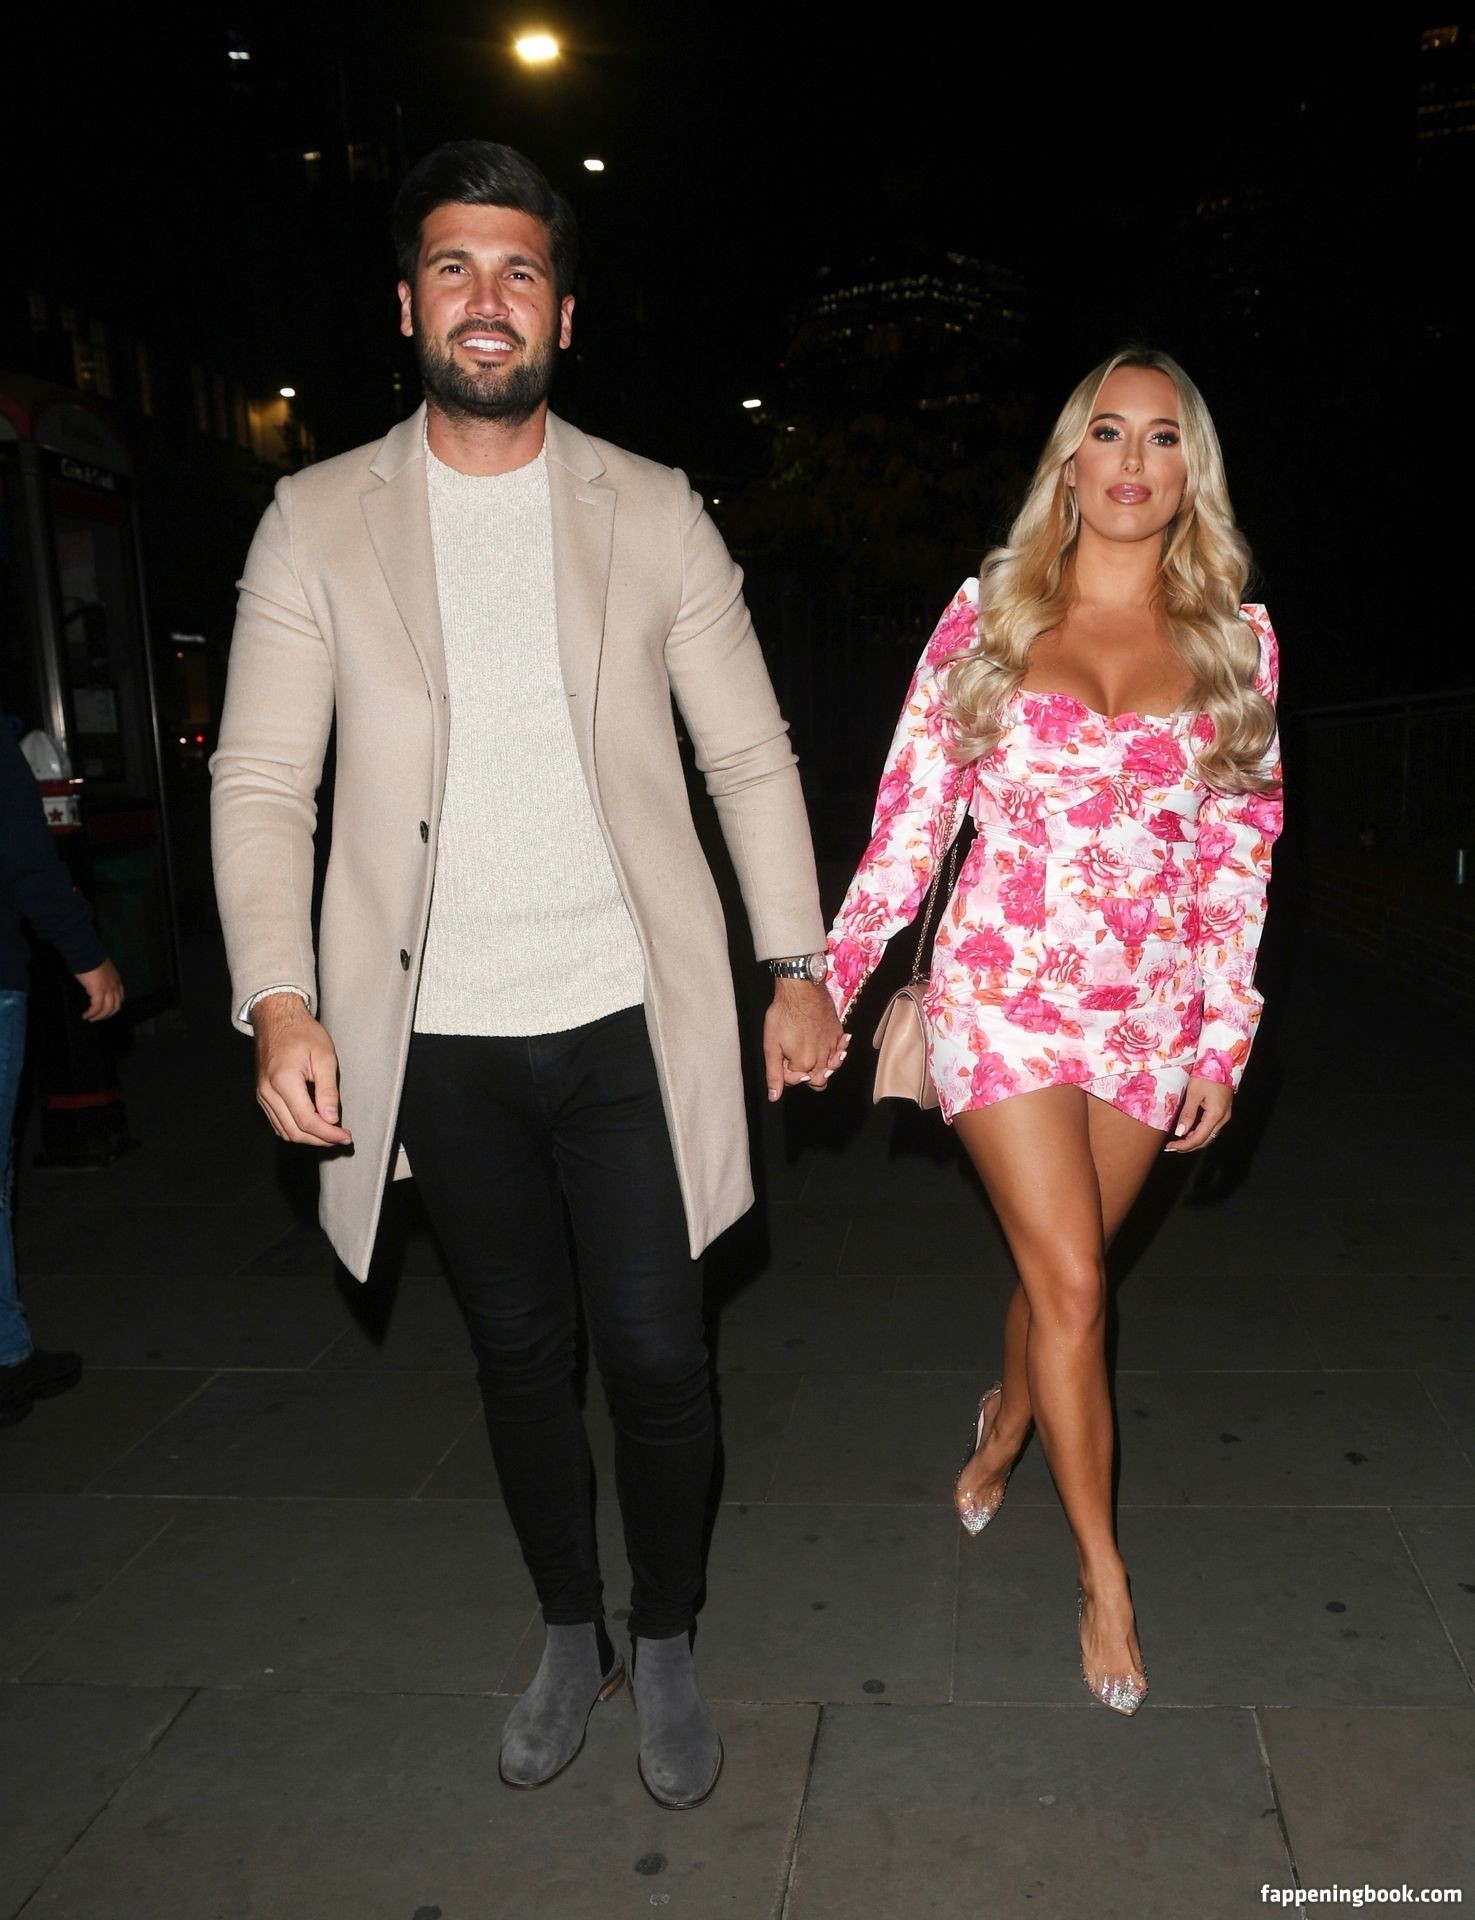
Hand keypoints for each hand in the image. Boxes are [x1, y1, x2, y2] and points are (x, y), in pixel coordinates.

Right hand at [74, 958, 123, 1020]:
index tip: (105, 1011)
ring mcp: (108, 989)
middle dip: (106, 1014)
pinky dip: (91, 1013)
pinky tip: (86, 1015)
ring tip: (90, 1018)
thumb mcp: (101, 970)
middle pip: (115, 1006)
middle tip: (97, 1018)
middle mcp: (115, 986)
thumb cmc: (91, 960)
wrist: (86, 954)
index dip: (113, 1006)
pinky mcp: (99, 992)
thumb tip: (95, 985)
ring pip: (107, 1009)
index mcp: (117, 980)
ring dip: (98, 1016)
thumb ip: (102, 979)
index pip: (119, 998)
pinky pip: (96, 1007)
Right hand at [251, 992, 352, 1147]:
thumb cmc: (302, 1033)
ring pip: (284, 1131)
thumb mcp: (324, 1057)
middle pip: (294, 1132)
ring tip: (330, 1133)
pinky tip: (313, 1125)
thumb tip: (331, 1119)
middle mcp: (268, 1092)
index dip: (328, 1134)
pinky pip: (278, 1122)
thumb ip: (328, 1091)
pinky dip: (296, 1129)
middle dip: (320, 1140)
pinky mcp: (263, 1095)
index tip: (345, 1136)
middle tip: (341, 1137)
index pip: (306, 1121)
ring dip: (308, 1137)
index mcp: (283, 1081)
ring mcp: (262, 1095)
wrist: (278, 1019)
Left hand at [762, 977, 848, 1101]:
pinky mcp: (839, 1034)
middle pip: (818, 1081)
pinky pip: (840, 1051)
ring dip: (822, 1066)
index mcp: (805, 1064)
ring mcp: (833, 1047)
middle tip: (796, 1058)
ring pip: (832, 1069)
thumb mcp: (771, 1045)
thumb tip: (774, 1096)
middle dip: (807, 1074)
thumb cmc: (784, 1015)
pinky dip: (836, 1052)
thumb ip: (774, 1073)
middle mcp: (822, 1060)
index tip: (781, 1056)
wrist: (801, 989)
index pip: (796, 1080)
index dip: (785, 1072)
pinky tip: (830, 1045)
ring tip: (812, 1053)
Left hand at [1165, 1075, 1230, 1152]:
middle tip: (1172, 1147)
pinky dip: (1200, 1133)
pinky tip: (1189, 1131)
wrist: (1222, 1062)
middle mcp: (1223, 1118)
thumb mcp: (1193, 1093)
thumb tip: (1180, 1133)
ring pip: (1209, 1135)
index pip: (1199, 1138)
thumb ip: (1187, 1114)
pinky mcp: (1224, 1111)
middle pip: (1205, 1140)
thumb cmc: (1207, 1074)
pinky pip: (1212, 1128)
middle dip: (1188, 1146)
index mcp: (1216, 1115)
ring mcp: (1225, 1115)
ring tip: (1178, 1141)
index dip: (1184, 1145)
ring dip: (1194, 1141)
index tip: (1171, 1146)